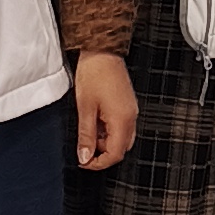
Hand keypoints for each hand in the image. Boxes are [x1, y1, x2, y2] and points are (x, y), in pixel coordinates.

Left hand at [72, 49, 137, 168]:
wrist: (102, 51)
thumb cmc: (94, 73)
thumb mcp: (85, 108)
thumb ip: (86, 135)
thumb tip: (84, 156)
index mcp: (122, 120)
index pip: (115, 154)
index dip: (98, 163)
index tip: (84, 162)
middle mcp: (131, 117)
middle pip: (121, 149)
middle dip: (102, 154)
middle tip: (84, 150)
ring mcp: (131, 110)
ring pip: (122, 138)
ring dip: (105, 142)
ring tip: (88, 131)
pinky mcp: (127, 104)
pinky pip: (122, 126)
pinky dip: (108, 131)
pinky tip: (96, 121)